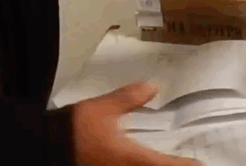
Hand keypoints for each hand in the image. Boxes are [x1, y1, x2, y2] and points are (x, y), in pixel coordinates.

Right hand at [72, 83, 199, 165]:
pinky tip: (144, 160)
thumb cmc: (75, 129)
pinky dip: (144, 165)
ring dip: (159, 165)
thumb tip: (153, 87)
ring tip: (168, 159)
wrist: (45, 147)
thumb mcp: (103, 109)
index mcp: (134, 160)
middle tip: (189, 161)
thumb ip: (130, 98)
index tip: (200, 163)